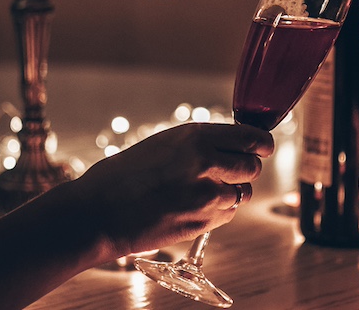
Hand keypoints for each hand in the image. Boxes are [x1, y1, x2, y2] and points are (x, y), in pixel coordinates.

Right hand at [71, 122, 273, 257]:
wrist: (97, 213)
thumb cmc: (123, 175)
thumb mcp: (163, 144)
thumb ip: (199, 144)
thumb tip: (232, 146)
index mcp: (195, 136)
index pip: (251, 137)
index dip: (260, 143)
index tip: (261, 147)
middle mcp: (205, 162)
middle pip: (252, 166)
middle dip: (244, 170)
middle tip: (226, 172)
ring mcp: (206, 195)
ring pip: (242, 193)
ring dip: (230, 193)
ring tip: (200, 191)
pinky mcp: (202, 222)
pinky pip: (228, 214)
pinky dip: (218, 212)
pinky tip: (193, 207)